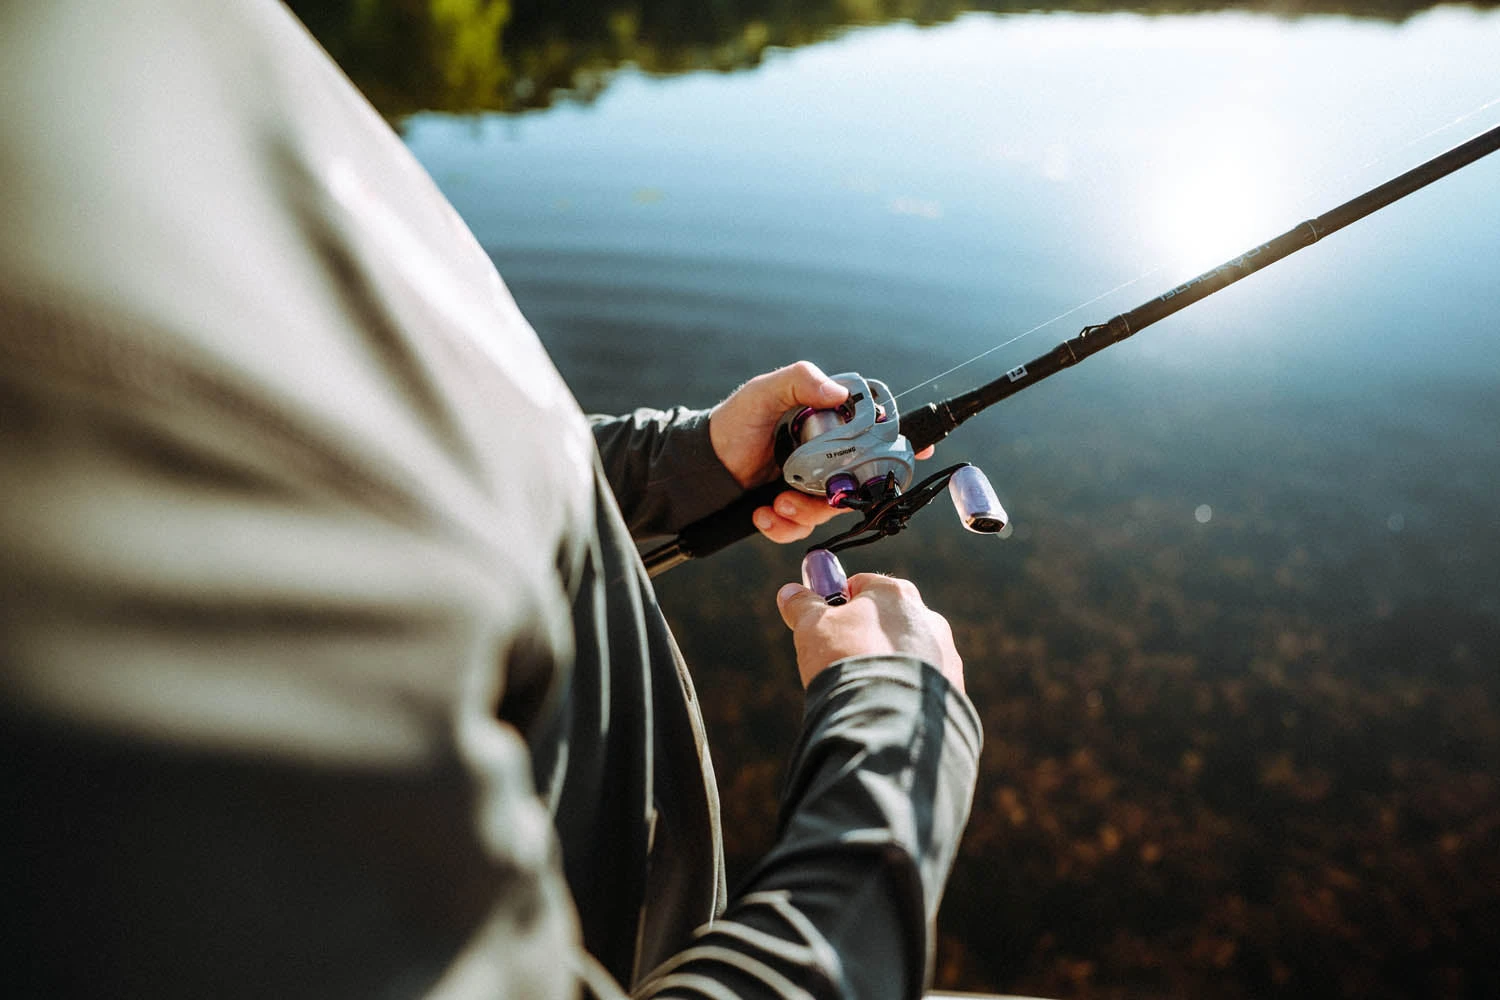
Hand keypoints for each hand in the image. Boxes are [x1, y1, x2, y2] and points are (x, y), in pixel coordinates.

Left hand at [709, 361, 934, 544]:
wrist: (701, 466)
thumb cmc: (733, 422)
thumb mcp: (763, 392)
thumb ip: (799, 379)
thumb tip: (838, 392)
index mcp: (828, 425)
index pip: (874, 432)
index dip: (901, 443)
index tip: (922, 450)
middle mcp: (826, 458)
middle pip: (857, 483)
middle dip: (839, 494)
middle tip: (810, 493)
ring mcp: (810, 487)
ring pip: (830, 511)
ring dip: (804, 513)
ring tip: (776, 503)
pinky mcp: (792, 512)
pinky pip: (801, 530)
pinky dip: (783, 527)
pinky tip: (762, 515)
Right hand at [776, 573, 963, 691]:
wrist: (886, 716)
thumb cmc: (847, 660)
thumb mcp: (813, 628)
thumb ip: (803, 606)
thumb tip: (790, 592)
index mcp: (895, 593)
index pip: (860, 584)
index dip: (837, 602)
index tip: (823, 623)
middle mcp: (926, 616)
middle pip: (886, 619)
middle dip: (864, 635)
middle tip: (839, 659)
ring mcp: (944, 652)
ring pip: (906, 651)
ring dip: (886, 663)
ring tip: (863, 688)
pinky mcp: (952, 686)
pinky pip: (921, 681)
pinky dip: (903, 688)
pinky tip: (885, 703)